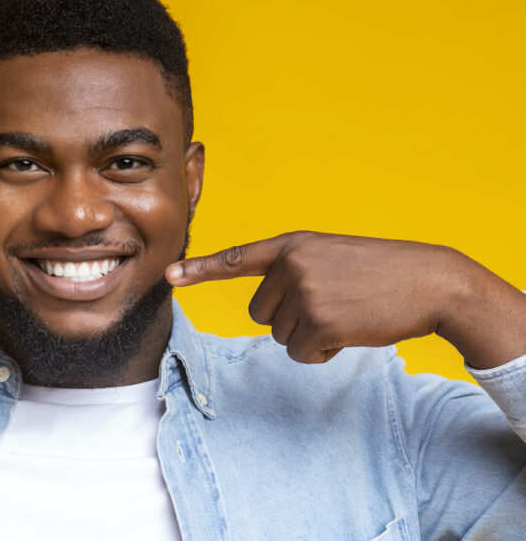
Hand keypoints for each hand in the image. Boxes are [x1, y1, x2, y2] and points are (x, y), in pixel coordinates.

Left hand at [166, 231, 525, 367]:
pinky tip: (350, 333)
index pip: (236, 258)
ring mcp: (304, 292)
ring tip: (345, 315)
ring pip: (280, 336)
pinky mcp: (320, 321)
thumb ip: (294, 272)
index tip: (169, 275)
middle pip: (260, 313)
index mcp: (292, 245)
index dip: (200, 269)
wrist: (429, 281)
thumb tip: (267, 312)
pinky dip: (323, 353)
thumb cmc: (380, 272)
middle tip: (330, 306)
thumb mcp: (331, 257)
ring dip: (310, 337)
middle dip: (290, 320)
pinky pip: (301, 354)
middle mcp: (291, 265)